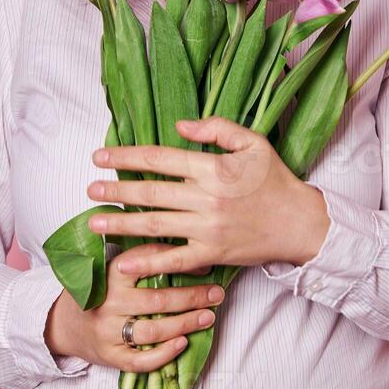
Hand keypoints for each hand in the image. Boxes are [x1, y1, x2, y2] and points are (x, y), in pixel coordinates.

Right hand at [44, 242, 225, 371]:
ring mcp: (109, 331)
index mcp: (111, 274)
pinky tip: (183, 343)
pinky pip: (141, 360)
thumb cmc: (98, 292)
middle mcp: (109, 302)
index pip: (147, 262)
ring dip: (185, 324)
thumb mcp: (112, 268)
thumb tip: (185, 245)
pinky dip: (164, 354)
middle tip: (216, 293)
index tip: (206, 262)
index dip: (178, 260)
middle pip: (157, 300)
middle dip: (192, 296)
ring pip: (153, 330)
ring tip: (208, 317)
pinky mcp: (110, 356)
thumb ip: (141, 259)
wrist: (63, 324)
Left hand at [85, 116, 331, 277]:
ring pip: (155, 225)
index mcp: (213, 168)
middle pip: (151, 192)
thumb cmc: (275, 180)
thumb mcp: (252, 142)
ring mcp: (207, 228)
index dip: (127, 156)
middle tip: (89, 189)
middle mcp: (206, 198)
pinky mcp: (212, 253)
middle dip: (115, 190)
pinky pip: (174, 259)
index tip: (101, 157)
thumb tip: (179, 125)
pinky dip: (148, 262)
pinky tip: (124, 262)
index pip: (161, 159)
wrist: (299, 222)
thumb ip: (216, 128)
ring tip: (93, 221)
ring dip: (121, 223)